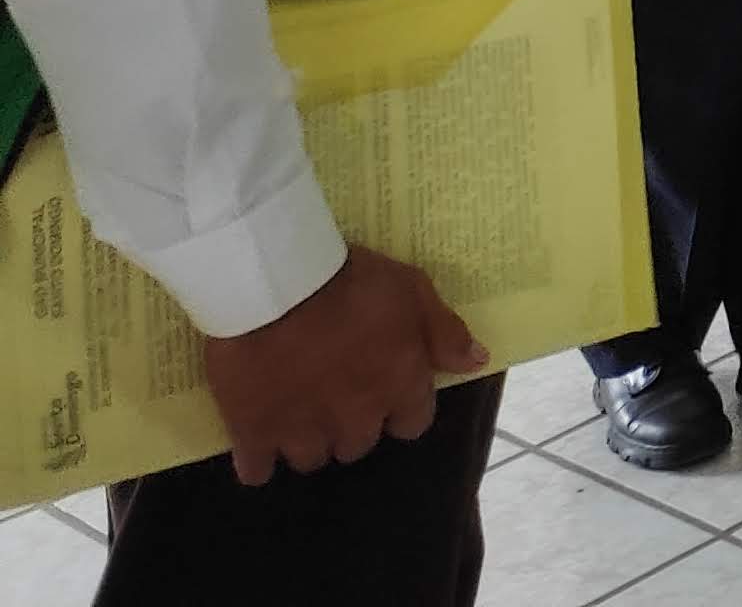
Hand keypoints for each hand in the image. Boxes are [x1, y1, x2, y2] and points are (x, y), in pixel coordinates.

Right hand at [203, 243, 485, 484]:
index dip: (398, 409)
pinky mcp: (253, 434)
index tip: (383, 391)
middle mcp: (355, 419)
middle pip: (358, 444)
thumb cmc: (352, 282)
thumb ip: (445, 332)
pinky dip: (257, 461)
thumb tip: (477, 362)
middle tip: (334, 395)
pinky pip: (255, 470)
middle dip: (350, 424)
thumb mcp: (413, 290)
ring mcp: (303, 431)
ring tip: (295, 413)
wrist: (275, 285)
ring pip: (311, 458)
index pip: (411, 425)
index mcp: (398, 388)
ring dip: (307, 440)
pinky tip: (256, 441)